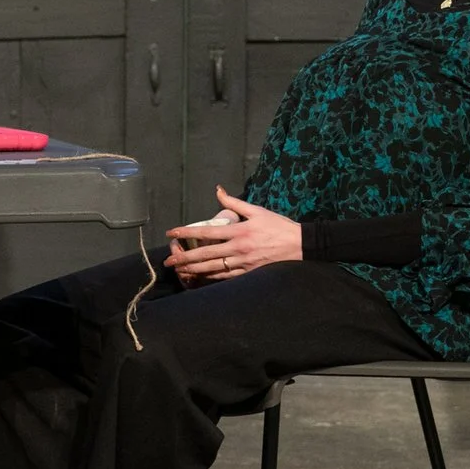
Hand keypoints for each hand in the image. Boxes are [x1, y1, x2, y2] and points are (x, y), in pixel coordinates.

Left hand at [164, 188, 300, 283]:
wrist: (301, 245)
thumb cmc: (279, 226)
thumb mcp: (257, 211)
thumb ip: (234, 203)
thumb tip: (218, 190)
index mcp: (239, 231)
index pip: (206, 231)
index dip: (186, 232)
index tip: (171, 233)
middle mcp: (238, 248)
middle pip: (205, 254)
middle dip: (184, 258)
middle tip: (168, 261)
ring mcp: (243, 263)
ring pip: (213, 268)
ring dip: (194, 269)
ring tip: (179, 270)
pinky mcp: (249, 273)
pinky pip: (226, 276)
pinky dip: (211, 277)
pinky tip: (200, 277)